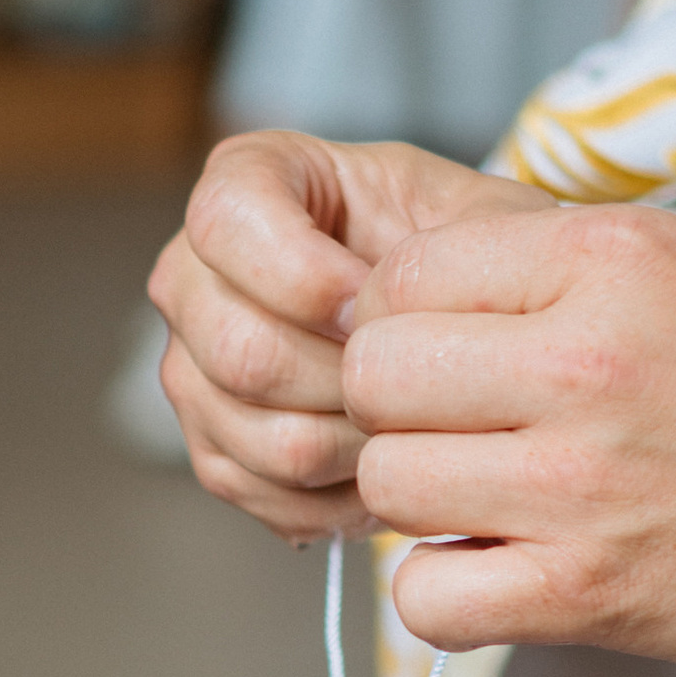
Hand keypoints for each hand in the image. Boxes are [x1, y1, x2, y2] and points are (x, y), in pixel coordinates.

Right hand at [149, 135, 546, 541]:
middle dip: (349, 381)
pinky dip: (339, 494)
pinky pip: (263, 492)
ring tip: (412, 423)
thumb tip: (398, 310)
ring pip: (259, 437)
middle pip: (239, 350)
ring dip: (356, 444)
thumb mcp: (484, 215)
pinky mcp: (209, 448)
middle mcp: (195, 275)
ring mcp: (191, 368)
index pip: (226, 220)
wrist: (456, 321)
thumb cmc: (464, 256)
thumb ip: (457, 236)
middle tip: (416, 378)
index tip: (374, 304)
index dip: (305, 276)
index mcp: (248, 182)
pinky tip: (385, 462)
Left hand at [345, 201, 675, 676]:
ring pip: (387, 484)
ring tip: (485, 500)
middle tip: (455, 431)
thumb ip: (564, 264)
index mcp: (611, 260)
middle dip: (396, 408)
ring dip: (418, 502)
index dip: (406, 319)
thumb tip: (431, 288)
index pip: (405, 273)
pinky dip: (442, 597)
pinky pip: (426, 601)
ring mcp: (581, 485)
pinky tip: (494, 574)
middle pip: (376, 375)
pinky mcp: (587, 595)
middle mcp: (585, 360)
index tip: (451, 355)